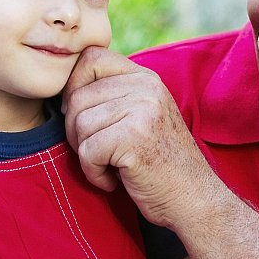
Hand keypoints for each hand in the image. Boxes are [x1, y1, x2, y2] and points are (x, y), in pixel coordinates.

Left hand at [63, 47, 217, 226]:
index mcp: (146, 78)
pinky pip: (87, 151)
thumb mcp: (142, 118)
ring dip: (86, 156)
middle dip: (76, 132)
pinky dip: (93, 173)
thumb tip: (64, 90)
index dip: (74, 86)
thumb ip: (115, 97)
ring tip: (111, 167)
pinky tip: (113, 181)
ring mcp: (142, 110)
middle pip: (78, 97)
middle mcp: (146, 87)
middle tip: (99, 154)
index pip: (91, 58)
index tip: (82, 116)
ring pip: (79, 125)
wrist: (193, 200)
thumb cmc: (160, 165)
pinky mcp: (134, 137)